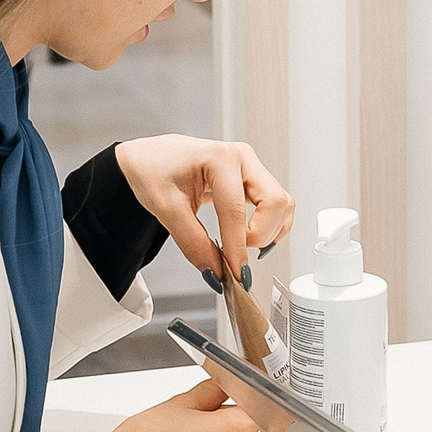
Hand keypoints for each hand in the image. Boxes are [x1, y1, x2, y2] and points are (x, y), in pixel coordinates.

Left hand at [112, 136, 295, 285]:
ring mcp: (251, 167)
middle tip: (235, 255)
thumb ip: (193, 243)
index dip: (238, 248)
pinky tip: (249, 237)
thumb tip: (216, 271)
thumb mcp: (166, 209)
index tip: (235, 274)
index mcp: (219, 158)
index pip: (236, 211)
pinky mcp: (253, 179)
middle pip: (275, 203)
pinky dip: (270, 226)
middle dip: (260, 236)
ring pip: (282, 204)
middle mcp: (242, 159)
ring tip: (241, 245)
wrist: (149, 157)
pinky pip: (277, 205)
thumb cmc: (154, 170)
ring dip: (269, 232)